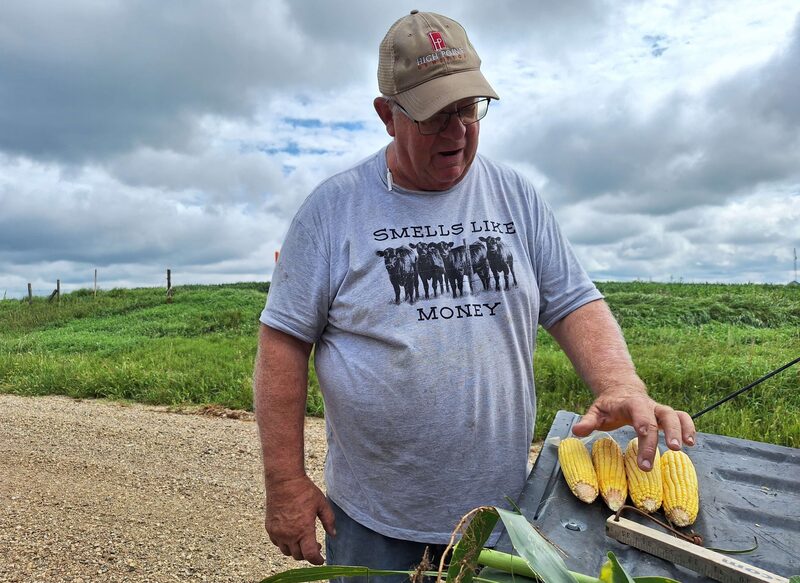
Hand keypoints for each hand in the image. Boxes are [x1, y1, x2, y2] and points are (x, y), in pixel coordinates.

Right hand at [265, 475, 335, 564]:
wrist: (284, 481)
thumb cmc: (304, 491)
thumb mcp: (322, 504)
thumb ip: (329, 521)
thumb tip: (333, 534)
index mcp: (304, 529)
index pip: (310, 555)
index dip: (317, 560)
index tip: (321, 559)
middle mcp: (289, 534)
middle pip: (299, 556)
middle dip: (308, 554)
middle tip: (314, 545)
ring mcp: (278, 532)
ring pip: (287, 552)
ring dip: (295, 550)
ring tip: (302, 540)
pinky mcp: (270, 528)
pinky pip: (277, 543)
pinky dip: (284, 543)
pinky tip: (291, 534)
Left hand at [571, 389, 695, 471]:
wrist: (620, 390)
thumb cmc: (608, 406)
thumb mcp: (595, 411)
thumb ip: (588, 421)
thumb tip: (576, 432)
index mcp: (630, 404)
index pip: (639, 414)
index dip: (644, 428)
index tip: (644, 444)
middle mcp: (648, 405)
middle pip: (662, 416)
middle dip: (666, 433)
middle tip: (670, 451)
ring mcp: (659, 410)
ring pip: (675, 415)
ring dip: (681, 430)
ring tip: (683, 447)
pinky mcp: (667, 415)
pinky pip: (682, 418)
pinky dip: (689, 428)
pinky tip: (692, 442)